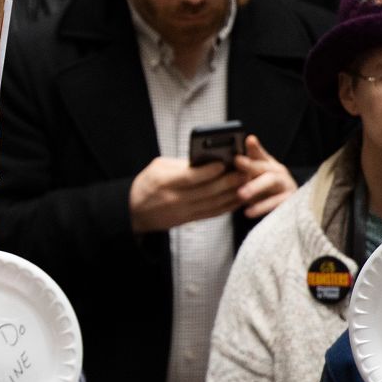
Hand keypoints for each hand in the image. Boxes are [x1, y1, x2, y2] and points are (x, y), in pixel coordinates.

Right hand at [129, 157, 244, 232]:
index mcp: (163, 182)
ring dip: (232, 194)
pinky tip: (239, 197)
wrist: (134, 211)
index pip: (189, 178)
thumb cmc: (147, 183)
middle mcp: (174, 199)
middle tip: (245, 171)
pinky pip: (212, 213)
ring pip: (213, 204)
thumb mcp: (157, 168)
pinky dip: (228, 206)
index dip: (209, 171)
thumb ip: (181, 164)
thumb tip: (207, 161)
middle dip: (228, 182)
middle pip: (206, 192)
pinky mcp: (188, 220)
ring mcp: (182, 212)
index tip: (224, 163)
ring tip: (247, 182)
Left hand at [234, 135, 296, 218]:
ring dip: (255, 186)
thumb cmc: (264, 191)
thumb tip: (223, 163)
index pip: (259, 153)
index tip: (248, 139)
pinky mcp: (288, 201)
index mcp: (267, 163)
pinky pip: (276, 203)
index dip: (254, 146)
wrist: (286, 207)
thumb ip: (243, 169)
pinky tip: (248, 212)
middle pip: (264, 166)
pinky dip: (262, 207)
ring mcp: (285, 185)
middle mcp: (277, 171)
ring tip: (240, 194)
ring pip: (271, 181)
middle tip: (237, 161)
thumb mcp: (253, 179)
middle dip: (250, 164)